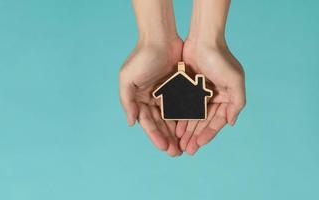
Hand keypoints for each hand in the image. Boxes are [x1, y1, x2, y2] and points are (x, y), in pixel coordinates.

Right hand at [119, 39, 183, 156]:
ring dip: (176, 133)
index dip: (155, 136)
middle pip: (160, 124)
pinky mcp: (178, 88)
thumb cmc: (142, 56)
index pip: (147, 122)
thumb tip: (131, 123)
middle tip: (176, 153)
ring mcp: (165, 94)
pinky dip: (185, 118)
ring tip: (184, 147)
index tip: (164, 147)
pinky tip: (191, 130)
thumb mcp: (128, 78)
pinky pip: (183, 107)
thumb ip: (127, 101)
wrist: (161, 36)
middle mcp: (151, 99)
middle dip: (167, 139)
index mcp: (138, 99)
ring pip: (172, 118)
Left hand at [175, 40, 245, 154]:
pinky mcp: (187, 86)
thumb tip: (232, 123)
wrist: (203, 38)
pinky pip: (183, 105)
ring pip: (193, 116)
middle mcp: (214, 96)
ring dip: (187, 129)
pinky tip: (174, 127)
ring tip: (180, 142)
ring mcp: (200, 92)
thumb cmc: (221, 58)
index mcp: (227, 97)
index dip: (209, 134)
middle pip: (204, 121)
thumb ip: (237, 103)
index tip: (199, 145)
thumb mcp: (235, 81)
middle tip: (187, 150)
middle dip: (196, 136)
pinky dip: (180, 116)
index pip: (218, 120)